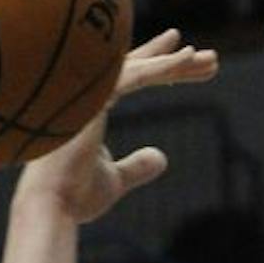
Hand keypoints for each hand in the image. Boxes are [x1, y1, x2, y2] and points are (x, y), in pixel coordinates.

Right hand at [19, 29, 219, 223]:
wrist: (51, 206)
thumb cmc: (74, 196)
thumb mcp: (115, 181)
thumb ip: (137, 166)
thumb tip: (162, 158)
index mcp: (88, 109)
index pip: (127, 78)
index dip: (157, 65)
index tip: (185, 56)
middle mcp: (87, 94)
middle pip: (137, 66)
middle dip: (173, 61)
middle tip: (209, 57)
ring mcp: (88, 92)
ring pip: (140, 68)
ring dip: (177, 63)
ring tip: (212, 61)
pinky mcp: (94, 96)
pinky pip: (135, 75)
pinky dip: (162, 66)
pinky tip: (187, 59)